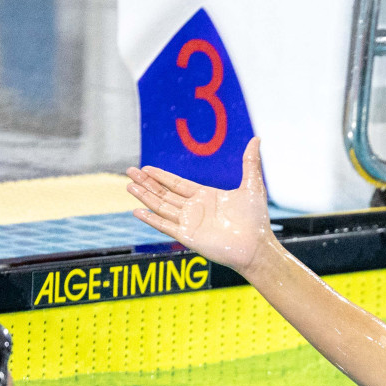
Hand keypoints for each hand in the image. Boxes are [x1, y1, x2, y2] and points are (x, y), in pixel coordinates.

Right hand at [125, 137, 273, 273]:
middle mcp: (195, 209)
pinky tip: (137, 211)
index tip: (146, 168)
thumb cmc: (256, 220)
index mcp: (207, 197)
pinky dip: (151, 219)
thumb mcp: (252, 185)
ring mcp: (190, 223)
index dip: (161, 176)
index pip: (178, 184)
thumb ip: (250, 162)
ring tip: (128, 186)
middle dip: (147, 183)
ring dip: (145, 197)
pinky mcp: (188, 237)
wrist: (257, 246)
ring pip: (161, 207)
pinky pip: (165, 226)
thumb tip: (256, 139)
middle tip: (130, 171)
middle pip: (165, 193)